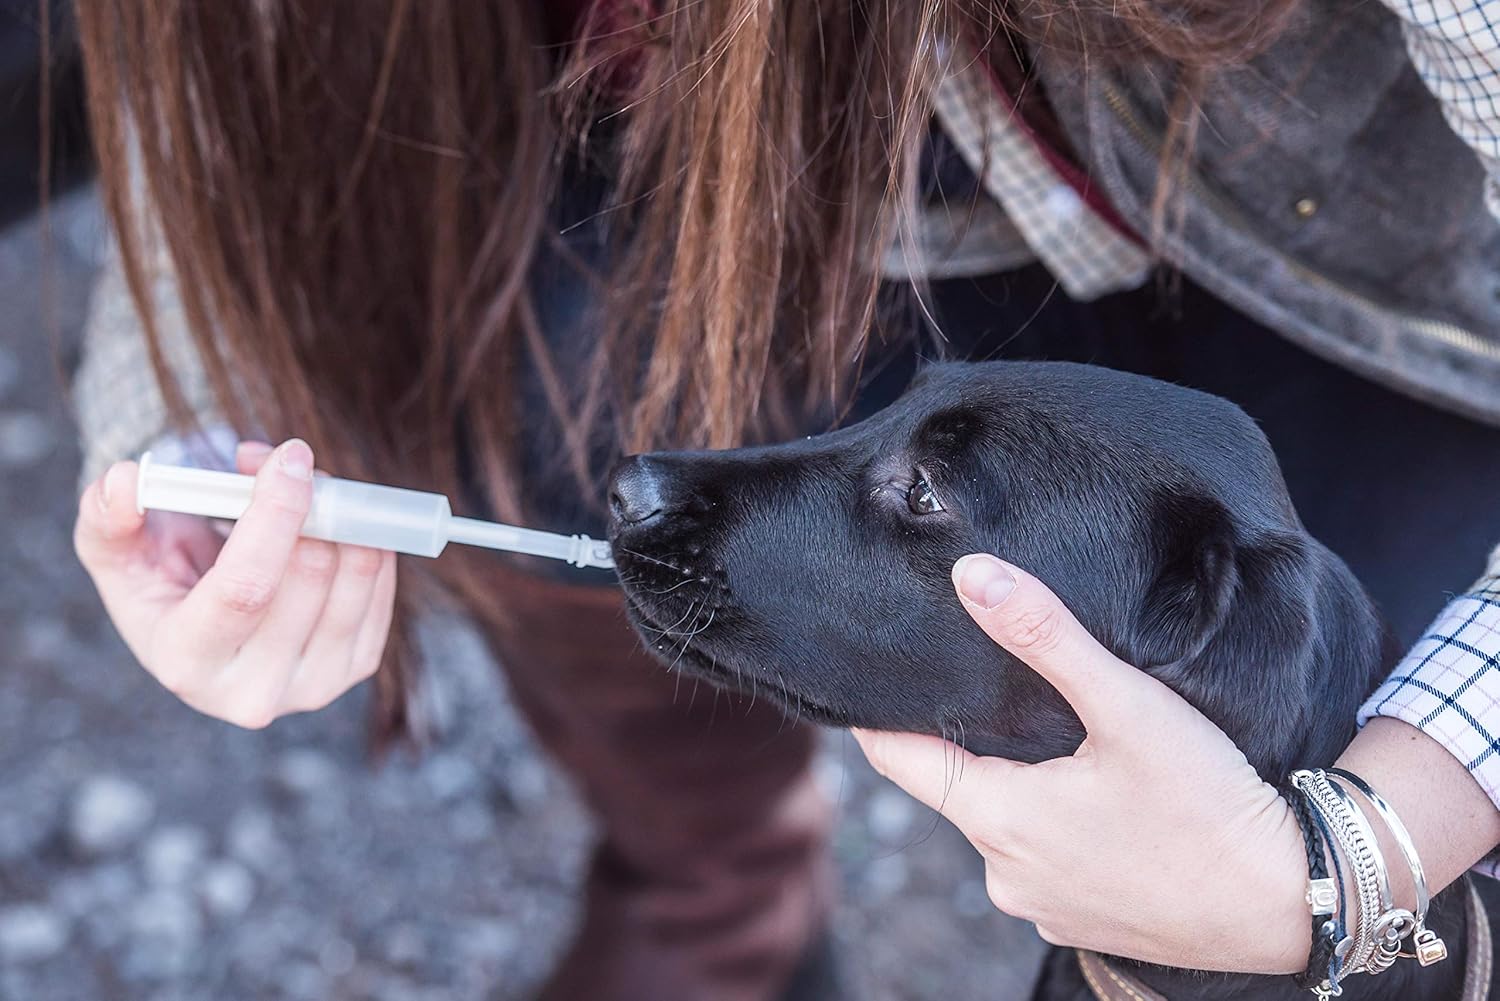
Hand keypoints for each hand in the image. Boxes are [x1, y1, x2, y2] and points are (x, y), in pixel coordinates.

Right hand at [74, 439, 397, 728]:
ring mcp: (312, 686)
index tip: (290, 457)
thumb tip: (127, 481)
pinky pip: (381, 585)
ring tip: (307, 490)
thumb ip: (108, 515)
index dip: (274, 514)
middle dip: (310, 502)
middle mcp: (253, 692)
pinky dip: (364, 538)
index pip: (245, 587)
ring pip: (353, 576)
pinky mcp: (355, 667)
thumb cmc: (158, 581)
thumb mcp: (115, 548)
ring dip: (341, 514)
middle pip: (308, 576)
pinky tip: (334, 523)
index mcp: (186, 663)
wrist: (208, 625)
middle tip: (290, 463)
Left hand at [853, 554, 1311, 973]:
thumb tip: (973, 575)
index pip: (900, 762)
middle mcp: (1004, 874)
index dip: (877, 719)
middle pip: (955, 788)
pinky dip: (1052, 825)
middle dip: (963, 741)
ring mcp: (1041, 904)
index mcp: (998, 820)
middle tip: (975, 687)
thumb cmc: (1210, 803)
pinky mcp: (1080, 920)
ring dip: (1015, 785)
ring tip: (1044, 737)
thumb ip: (1046, 637)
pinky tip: (1091, 797)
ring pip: (1002, 824)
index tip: (863, 681)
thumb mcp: (1127, 705)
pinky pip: (1042, 859)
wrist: (1292, 901)